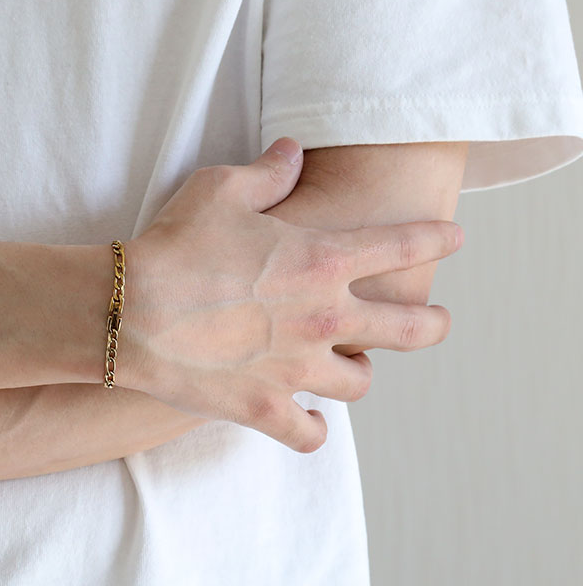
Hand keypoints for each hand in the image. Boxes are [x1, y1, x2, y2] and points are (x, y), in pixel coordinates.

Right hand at [118, 137, 462, 451]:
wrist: (129, 311)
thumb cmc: (174, 245)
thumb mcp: (219, 189)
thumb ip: (267, 172)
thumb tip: (293, 151)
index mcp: (322, 260)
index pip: (403, 246)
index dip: (437, 239)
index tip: (455, 239)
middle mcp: (324, 317)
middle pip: (410, 330)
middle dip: (432, 323)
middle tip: (435, 321)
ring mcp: (298, 369)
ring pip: (361, 384)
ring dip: (360, 373)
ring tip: (352, 367)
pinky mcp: (265, 408)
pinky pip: (310, 434)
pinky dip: (312, 429)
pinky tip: (307, 420)